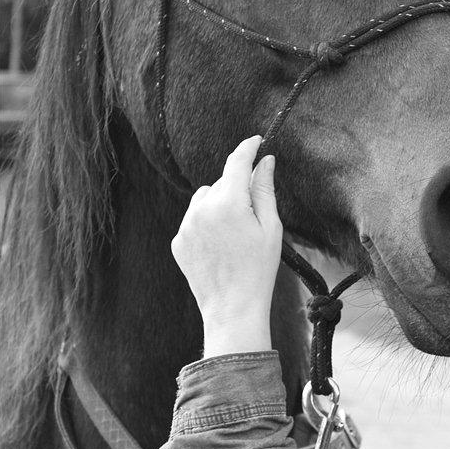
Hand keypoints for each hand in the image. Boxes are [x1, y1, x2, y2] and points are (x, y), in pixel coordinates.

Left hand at [171, 136, 282, 355]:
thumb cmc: (258, 269)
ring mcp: (186, 226)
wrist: (232, 308)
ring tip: (235, 234)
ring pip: (205, 198)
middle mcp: (202, 209)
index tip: (256, 140)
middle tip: (254, 217)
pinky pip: (194, 219)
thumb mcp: (271, 227)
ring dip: (220, 203)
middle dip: (238, 189)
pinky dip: (207, 223)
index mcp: (229, 203)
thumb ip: (265, 189)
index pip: (237, 162)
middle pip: (222, 182)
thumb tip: (265, 161)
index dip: (247, 147)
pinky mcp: (178, 241)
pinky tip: (220, 246)